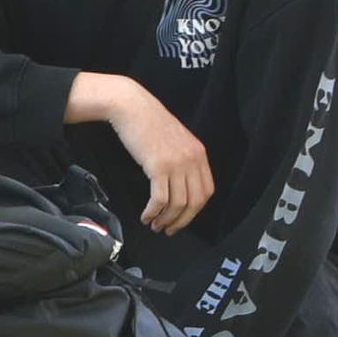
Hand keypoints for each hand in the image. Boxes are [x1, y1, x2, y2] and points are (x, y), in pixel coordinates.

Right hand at [72, 73, 213, 231]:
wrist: (131, 106)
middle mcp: (192, 159)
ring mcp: (176, 163)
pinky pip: (160, 199)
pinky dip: (153, 212)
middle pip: (194, 202)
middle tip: (168, 229)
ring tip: (154, 224)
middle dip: (181, 221)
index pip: (206, 192)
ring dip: (166, 219)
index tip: (182, 219)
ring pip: (177, 204)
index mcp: (199, 153)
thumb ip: (183, 159)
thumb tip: (180, 186)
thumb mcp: (175, 140)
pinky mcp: (158, 167)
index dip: (195, 211)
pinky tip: (146, 215)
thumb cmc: (148, 122)